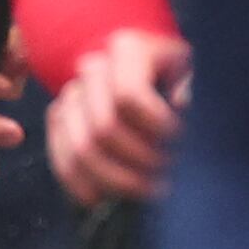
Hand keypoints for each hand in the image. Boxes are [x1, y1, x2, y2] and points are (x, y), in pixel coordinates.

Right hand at [49, 25, 190, 205]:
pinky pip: (61, 158)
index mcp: (127, 49)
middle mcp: (93, 68)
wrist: (145, 72)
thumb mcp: (191, 72)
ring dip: (116, 179)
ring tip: (147, 189)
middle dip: (139, 160)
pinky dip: (81, 185)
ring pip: (81, 149)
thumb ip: (189, 84)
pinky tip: (103, 199)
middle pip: (104, 128)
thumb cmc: (174, 76)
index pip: (128, 95)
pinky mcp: (58, 118)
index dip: (154, 125)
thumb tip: (180, 102)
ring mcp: (70, 94)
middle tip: (167, 172)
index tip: (179, 138)